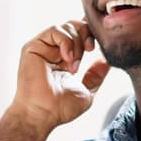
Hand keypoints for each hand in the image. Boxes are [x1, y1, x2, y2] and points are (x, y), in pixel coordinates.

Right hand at [0, 20, 110, 140]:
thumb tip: (107, 60)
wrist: (43, 115)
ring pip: (66, 26)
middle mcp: (53, 50)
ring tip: (75, 64)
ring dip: (77, 42)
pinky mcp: (33, 46)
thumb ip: (96, 75)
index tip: (100, 44)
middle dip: (87, 34)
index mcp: (64, 59)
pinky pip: (54, 30)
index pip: (79, 36)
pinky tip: (68, 59)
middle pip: (74, 26)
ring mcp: (43, 47)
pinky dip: (67, 42)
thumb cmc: (60, 109)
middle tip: (90, 50)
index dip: (91, 33)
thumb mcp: (87, 91)